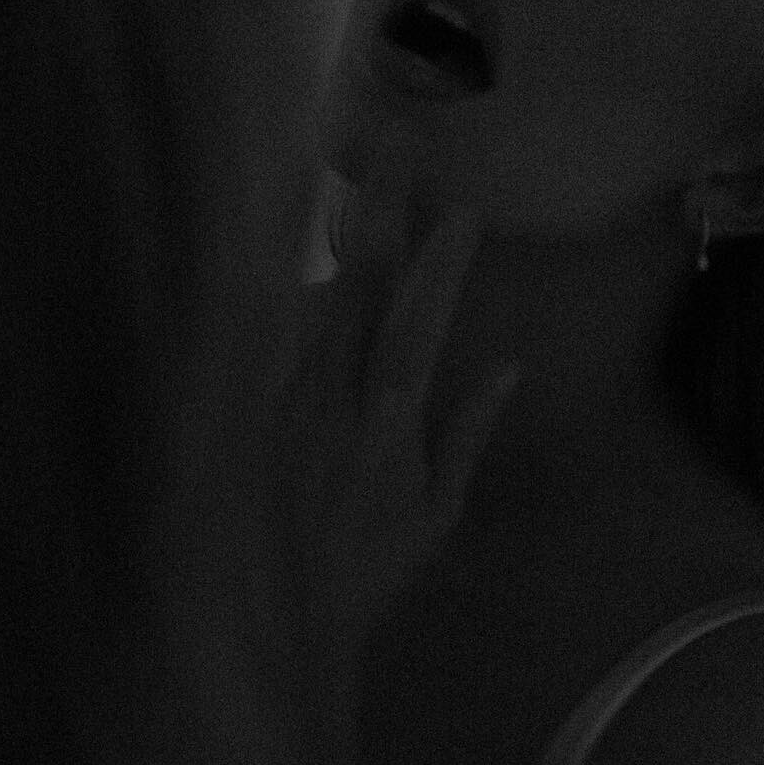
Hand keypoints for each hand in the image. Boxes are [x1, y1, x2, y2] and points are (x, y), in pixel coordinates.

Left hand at [288, 207, 521, 639]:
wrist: (282, 615)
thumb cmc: (375, 567)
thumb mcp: (439, 512)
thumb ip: (469, 432)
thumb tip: (506, 368)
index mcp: (390, 424)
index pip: (420, 327)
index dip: (442, 267)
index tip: (464, 213)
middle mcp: (334, 399)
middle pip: (359, 287)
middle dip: (381, 213)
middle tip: (399, 149)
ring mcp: (288, 398)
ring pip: (312, 297)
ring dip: (341, 236)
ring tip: (365, 175)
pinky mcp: (256, 407)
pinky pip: (280, 333)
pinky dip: (301, 289)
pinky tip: (315, 248)